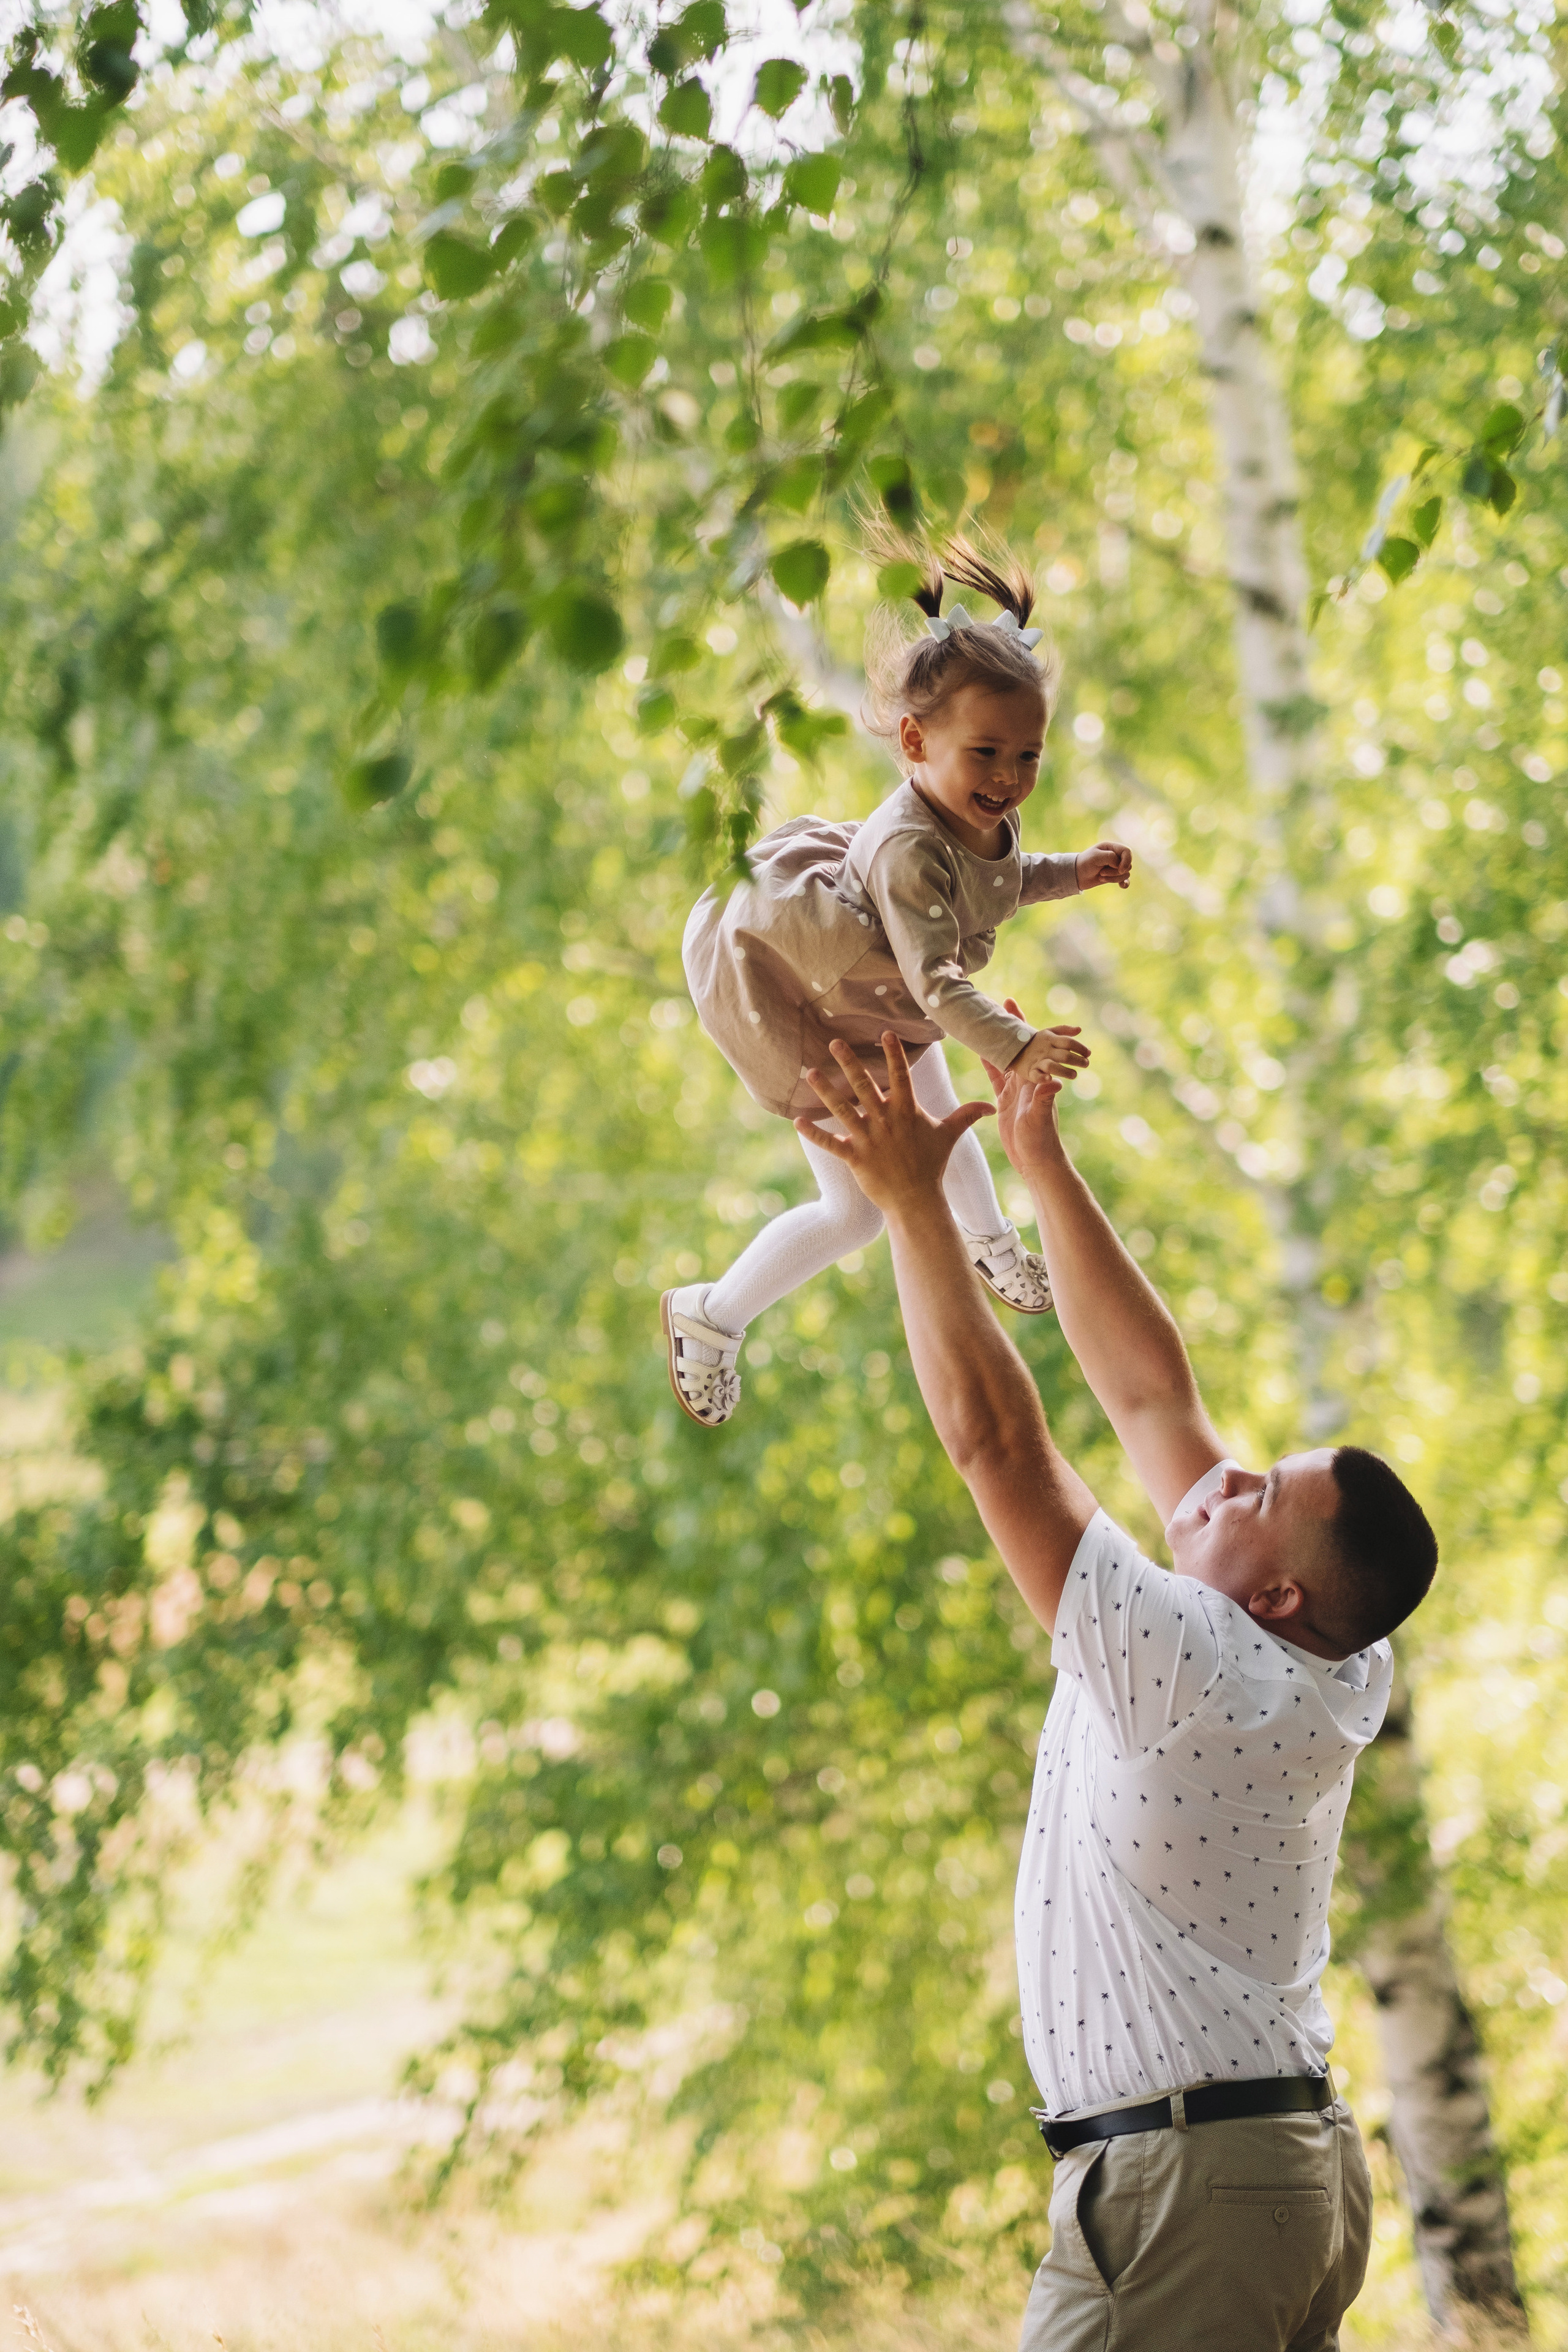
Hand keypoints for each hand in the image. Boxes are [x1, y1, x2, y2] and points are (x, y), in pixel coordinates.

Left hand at [795, 1035, 992, 1215]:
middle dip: (849, 1062)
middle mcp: (885, 1121)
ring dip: (826, 1091)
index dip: (893, 1054)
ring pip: (843, 1110)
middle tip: (834, 1042)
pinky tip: (797, 1121)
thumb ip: (966, 1116)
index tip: (885, 1033)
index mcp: (907, 1111)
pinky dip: (814, 1134)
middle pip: (865, 1085)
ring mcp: (869, 1139)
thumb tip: (991, 1106)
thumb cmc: (932, 1166)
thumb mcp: (949, 1136)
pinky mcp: (855, 1158)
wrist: (917, 1201)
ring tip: (810, 1073)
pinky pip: (831, 1144)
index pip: (901, 1075)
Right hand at [984, 1000, 1072, 1181]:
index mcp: (1034, 1080)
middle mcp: (1027, 1080)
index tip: (1017, 1006)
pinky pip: (996, 1077)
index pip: (1031, 1046)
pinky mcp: (1005, 1101)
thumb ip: (1045, 1101)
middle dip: (1011, 1025)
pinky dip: (990, 1064)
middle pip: (1019, 1046)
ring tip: (987, 1022)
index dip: (1025, 1026)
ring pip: (1006, 1058)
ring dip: (999, 1041)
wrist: (1036, 1161)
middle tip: (1003, 1003)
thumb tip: (1054, 1083)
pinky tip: (981, 1053)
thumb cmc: (1042, 1141)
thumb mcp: (1041, 1120)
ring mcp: (1016, 1090)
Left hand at [1076, 840, 1131, 890]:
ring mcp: (1116, 867)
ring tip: (1100, 876)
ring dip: (1113, 878)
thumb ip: (1111, 857)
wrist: (1077, 875)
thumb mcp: (1096, 857)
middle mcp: (1115, 856)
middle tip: (1101, 872)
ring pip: (1125, 874)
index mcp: (1111, 847)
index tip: (1120, 869)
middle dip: (1115, 871)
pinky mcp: (1114, 876)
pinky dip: (1124, 883)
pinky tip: (1121, 886)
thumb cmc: (1085, 863)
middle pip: (1127, 865)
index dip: (1126, 861)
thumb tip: (1121, 867)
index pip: (1127, 851)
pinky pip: (1125, 880)